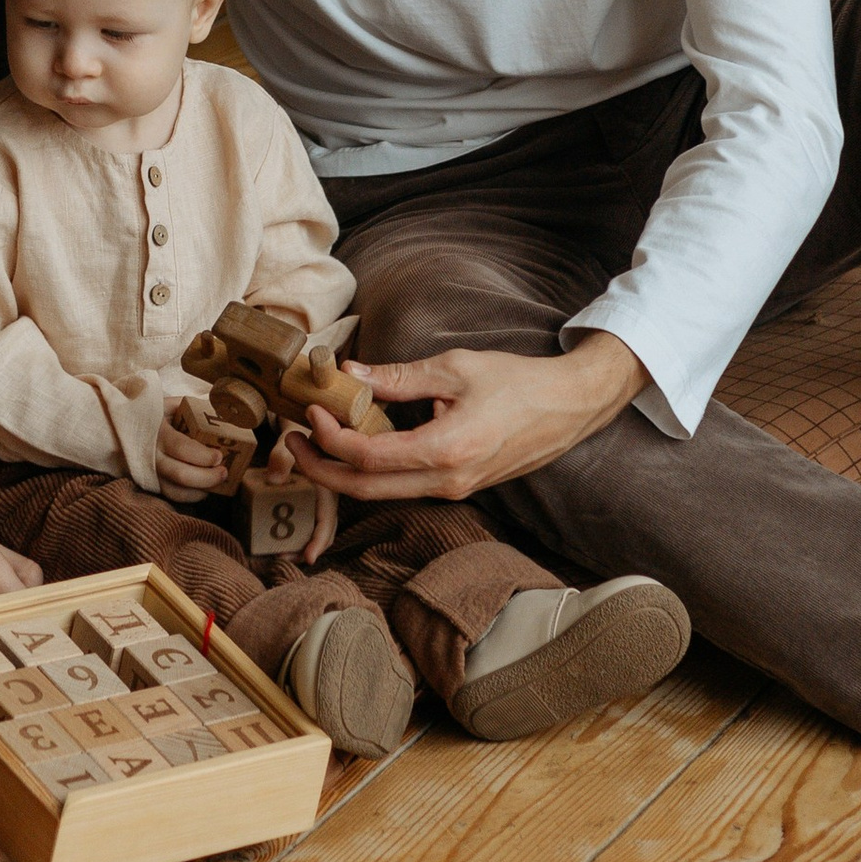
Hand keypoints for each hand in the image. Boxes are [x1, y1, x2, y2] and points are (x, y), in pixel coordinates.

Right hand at [155, 397, 231, 502]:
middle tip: (224, 472)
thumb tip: (218, 413)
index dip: (202, 455)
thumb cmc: (148, 414)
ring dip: (200, 490)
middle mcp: (150, 455)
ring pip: (175, 491)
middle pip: (181, 474)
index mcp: (156, 431)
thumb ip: (190, 407)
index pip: (181, 447)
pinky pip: (171, 496)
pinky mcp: (148, 483)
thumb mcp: (166, 404)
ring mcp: (148, 472)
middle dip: (207, 477)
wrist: (119, 427)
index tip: (219, 456)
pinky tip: (203, 489)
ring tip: (217, 483)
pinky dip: (190, 496)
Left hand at [257, 435, 337, 568]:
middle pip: (322, 533)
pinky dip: (296, 534)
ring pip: (315, 530)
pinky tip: (277, 536)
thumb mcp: (289, 442)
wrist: (303, 430)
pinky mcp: (309, 502)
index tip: (308, 558)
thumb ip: (281, 458)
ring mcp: (319, 502)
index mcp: (327, 489)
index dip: (319, 541)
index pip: (327, 521)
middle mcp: (326, 499)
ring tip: (276, 552)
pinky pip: (306, 523)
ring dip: (299, 544)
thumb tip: (273, 480)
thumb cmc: (298, 437)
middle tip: (281, 558)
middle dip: (305, 550)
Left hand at [284, 333, 648, 502]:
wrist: (568, 407)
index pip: (368, 458)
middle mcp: (447, 482)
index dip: (329, 438)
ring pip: (383, 494)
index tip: (311, 410)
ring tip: (316, 439)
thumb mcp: (454, 368)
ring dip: (343, 472)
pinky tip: (359, 443)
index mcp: (445, 451)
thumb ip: (398, 377)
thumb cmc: (517, 382)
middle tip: (292, 439)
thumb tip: (350, 372)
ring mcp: (454, 490)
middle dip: (320, 468)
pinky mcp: (458, 487)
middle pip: (365, 490)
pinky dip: (372, 471)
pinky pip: (404, 487)